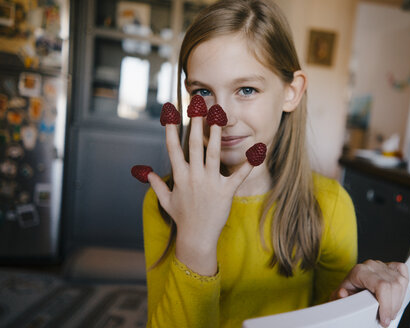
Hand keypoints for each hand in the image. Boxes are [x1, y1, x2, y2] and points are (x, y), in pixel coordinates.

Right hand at [147, 109, 253, 275]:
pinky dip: (248, 163)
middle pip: (194, 145)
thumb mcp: (166, 201)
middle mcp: (194, 176)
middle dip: (195, 123)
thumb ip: (157, 185)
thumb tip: (147, 173)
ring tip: (219, 116)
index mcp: (180, 176)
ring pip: (213, 153)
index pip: (173, 148)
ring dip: (216, 133)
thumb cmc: (182, 218)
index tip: (170, 113)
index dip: (171, 129)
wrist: (197, 237)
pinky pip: (238, 175)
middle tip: (198, 105)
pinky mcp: (226, 191)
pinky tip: (256, 150)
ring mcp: (210, 183)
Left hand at [330, 260, 408, 326]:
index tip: (384, 319)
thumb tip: (342, 294)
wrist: (349, 286)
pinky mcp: (390, 266)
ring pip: (400, 282)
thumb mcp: (339, 297)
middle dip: (392, 307)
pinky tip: (397, 295)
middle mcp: (372, 266)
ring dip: (398, 301)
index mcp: (359, 271)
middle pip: (393, 286)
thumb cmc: (346, 292)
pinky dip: (403, 285)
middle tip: (386, 318)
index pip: (382, 286)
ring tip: (390, 311)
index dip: (386, 305)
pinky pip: (403, 271)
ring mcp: (382, 265)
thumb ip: (340, 297)